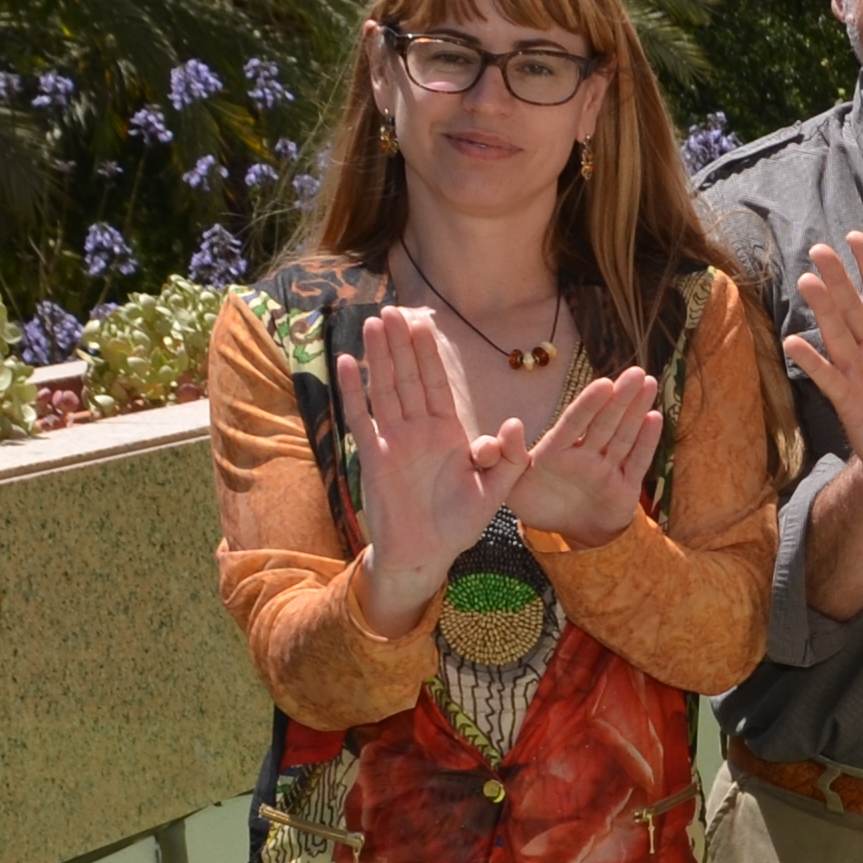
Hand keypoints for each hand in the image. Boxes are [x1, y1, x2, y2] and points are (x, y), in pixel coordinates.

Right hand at [336, 307, 527, 632]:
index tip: (423, 321)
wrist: (427, 553)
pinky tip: (347, 363)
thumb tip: (515, 423)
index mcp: (449, 432)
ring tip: (373, 323)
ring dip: (379, 357)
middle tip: (393, 309)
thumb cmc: (460, 523)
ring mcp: (394, 441)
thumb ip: (509, 457)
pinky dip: (353, 391)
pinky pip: (361, 419)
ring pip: (386, 390)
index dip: (429, 353)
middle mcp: (419, 430)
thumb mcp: (497, 490)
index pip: (438, 383)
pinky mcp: (374, 458)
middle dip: (402, 344)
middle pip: (409, 377)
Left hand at [506, 367, 663, 548]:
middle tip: (636, 372)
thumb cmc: (539, 503)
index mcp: (558, 450)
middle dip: (621, 398)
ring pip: (624, 435)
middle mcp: (586, 454)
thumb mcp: (513, 482)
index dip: (589, 404)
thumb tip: (512, 423)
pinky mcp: (626, 486)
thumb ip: (511, 453)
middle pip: (605, 422)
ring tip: (649, 383)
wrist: (565, 534)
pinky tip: (655, 418)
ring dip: (637, 410)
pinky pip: (638, 462)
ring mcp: (608, 468)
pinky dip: (648, 442)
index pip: (575, 423)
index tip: (603, 383)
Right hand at [783, 233, 862, 498]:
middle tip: (820, 250)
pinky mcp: (848, 401)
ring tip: (808, 281)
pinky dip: (812, 361)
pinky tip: (794, 341)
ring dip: (822, 309)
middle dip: (838, 280)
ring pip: (836, 335)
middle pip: (852, 309)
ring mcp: (857, 374)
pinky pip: (828, 377)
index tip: (855, 237)